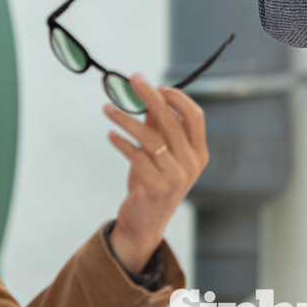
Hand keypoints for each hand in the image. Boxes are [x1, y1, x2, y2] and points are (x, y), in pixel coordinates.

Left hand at [105, 78, 208, 273]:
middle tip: (133, 81)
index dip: (178, 98)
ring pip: (150, 137)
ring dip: (126, 118)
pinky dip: (121, 143)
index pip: (195, 117)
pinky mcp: (155, 187)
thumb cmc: (152, 184)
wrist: (144, 225)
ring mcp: (175, 177)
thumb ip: (159, 129)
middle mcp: (191, 164)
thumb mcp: (159, 156)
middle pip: (172, 121)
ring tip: (108, 108)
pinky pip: (136, 156)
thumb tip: (148, 99)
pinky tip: (110, 134)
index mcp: (199, 154)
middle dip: (150, 97)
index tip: (158, 86)